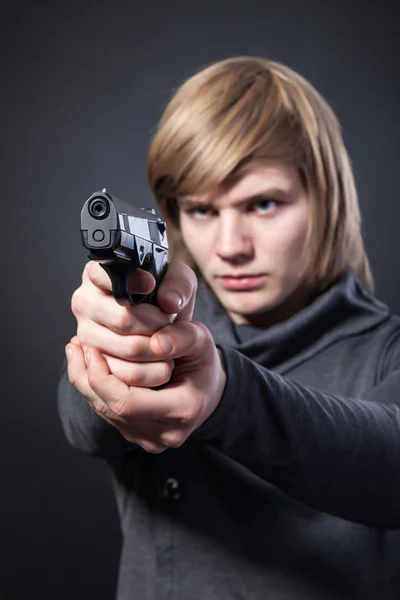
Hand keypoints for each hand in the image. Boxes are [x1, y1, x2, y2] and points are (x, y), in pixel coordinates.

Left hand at [65, 319, 226, 453]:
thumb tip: (156, 343)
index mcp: (183, 410)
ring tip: (77, 351)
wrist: (209, 388)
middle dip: (87, 377)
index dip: (103, 377)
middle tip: (76, 345)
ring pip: (104, 412)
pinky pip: (108, 413)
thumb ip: (181, 337)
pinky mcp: (138, 436)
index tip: (91, 348)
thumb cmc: (202, 361)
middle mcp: (166, 433)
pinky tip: (89, 365)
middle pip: (110, 409)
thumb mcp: (201, 339)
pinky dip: (95, 388)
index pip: (128, 403)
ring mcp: (150, 439)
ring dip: (85, 381)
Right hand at [71, 260, 196, 384]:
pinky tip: (161, 360)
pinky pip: (126, 373)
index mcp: (98, 275)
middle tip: (170, 321)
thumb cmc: (165, 297)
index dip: (130, 282)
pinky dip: (152, 371)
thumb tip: (169, 303)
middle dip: (156, 324)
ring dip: (158, 349)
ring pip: (127, 349)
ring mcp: (86, 333)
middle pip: (123, 319)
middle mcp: (85, 302)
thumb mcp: (179, 280)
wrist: (163, 324)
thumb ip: (178, 284)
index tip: (151, 285)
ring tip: (168, 341)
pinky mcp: (95, 363)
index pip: (104, 275)